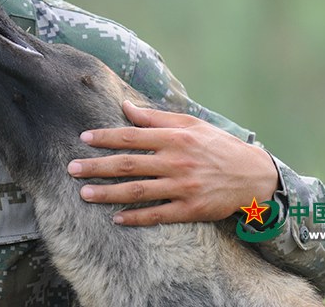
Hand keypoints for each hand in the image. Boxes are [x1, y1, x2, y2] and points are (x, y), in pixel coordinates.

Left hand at [66, 101, 278, 225]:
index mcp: (175, 138)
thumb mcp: (192, 124)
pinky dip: (135, 217)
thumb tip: (126, 107)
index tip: (84, 139)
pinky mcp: (190, 210)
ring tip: (84, 194)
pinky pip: (157, 215)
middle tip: (71, 168)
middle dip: (97, 166)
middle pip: (129, 164)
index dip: (106, 137)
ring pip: (138, 191)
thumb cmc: (218, 145)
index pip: (132, 136)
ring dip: (108, 193)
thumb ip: (157, 118)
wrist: (253, 175)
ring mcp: (182, 187)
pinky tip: (115, 217)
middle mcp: (176, 161)